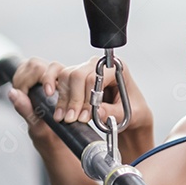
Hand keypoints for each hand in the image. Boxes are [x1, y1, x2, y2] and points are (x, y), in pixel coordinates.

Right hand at [8, 56, 152, 151]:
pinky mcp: (75, 78)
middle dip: (73, 99)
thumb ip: (113, 113)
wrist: (130, 117)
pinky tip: (51, 97)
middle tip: (72, 119)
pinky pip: (58, 75)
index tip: (84, 116)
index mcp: (117, 69)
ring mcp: (85, 70)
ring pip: (66, 76)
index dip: (87, 97)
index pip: (95, 76)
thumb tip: (95, 112)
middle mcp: (99, 66)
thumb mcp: (130, 115)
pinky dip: (53, 86)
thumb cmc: (134, 114)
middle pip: (77, 74)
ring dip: (63, 99)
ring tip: (65, 118)